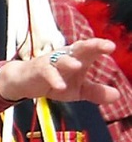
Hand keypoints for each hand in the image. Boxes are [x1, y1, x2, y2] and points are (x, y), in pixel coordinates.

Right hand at [0, 38, 121, 104]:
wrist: (24, 82)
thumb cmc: (55, 81)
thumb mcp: (78, 90)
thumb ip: (96, 92)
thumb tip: (117, 96)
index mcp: (78, 57)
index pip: (91, 50)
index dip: (100, 46)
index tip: (112, 47)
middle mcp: (66, 56)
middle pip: (80, 47)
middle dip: (92, 45)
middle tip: (105, 46)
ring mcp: (51, 62)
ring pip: (61, 59)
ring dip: (69, 62)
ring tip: (78, 66)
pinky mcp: (38, 70)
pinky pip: (46, 73)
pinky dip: (53, 79)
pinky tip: (60, 86)